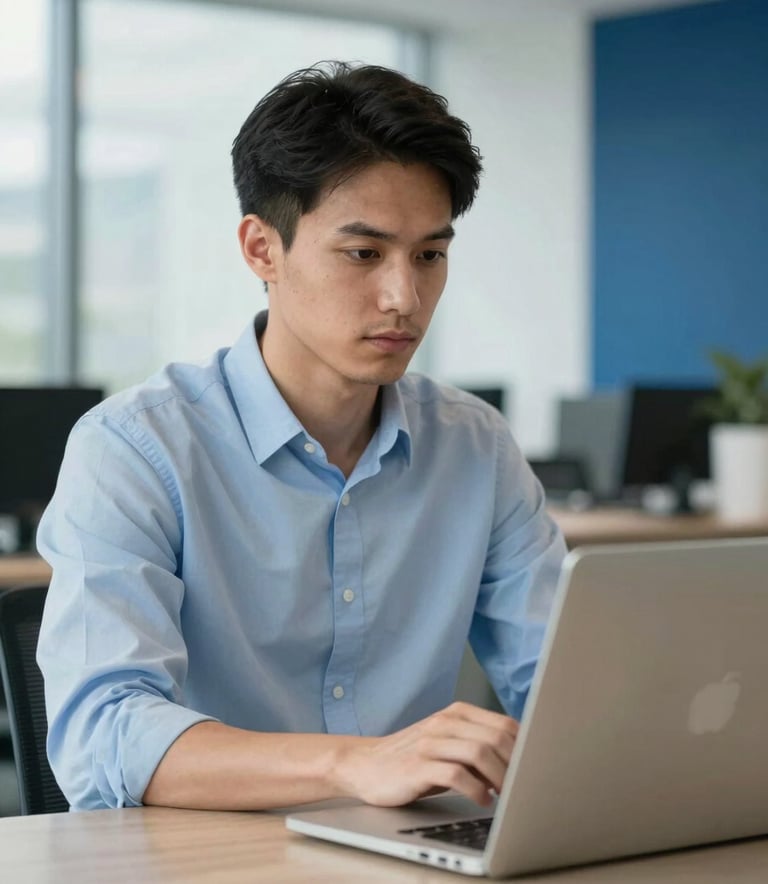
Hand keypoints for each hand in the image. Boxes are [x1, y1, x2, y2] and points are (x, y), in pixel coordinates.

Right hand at [335, 701, 518, 807]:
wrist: (367, 765)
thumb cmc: (415, 758)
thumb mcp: (448, 744)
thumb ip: (478, 745)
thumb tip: (522, 760)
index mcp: (457, 713)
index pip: (504, 724)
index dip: (525, 749)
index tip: (534, 770)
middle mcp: (444, 722)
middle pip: (496, 737)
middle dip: (516, 765)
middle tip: (523, 787)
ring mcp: (430, 742)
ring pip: (479, 752)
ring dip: (499, 777)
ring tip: (507, 796)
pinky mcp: (417, 766)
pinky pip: (456, 774)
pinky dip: (475, 789)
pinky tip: (482, 800)